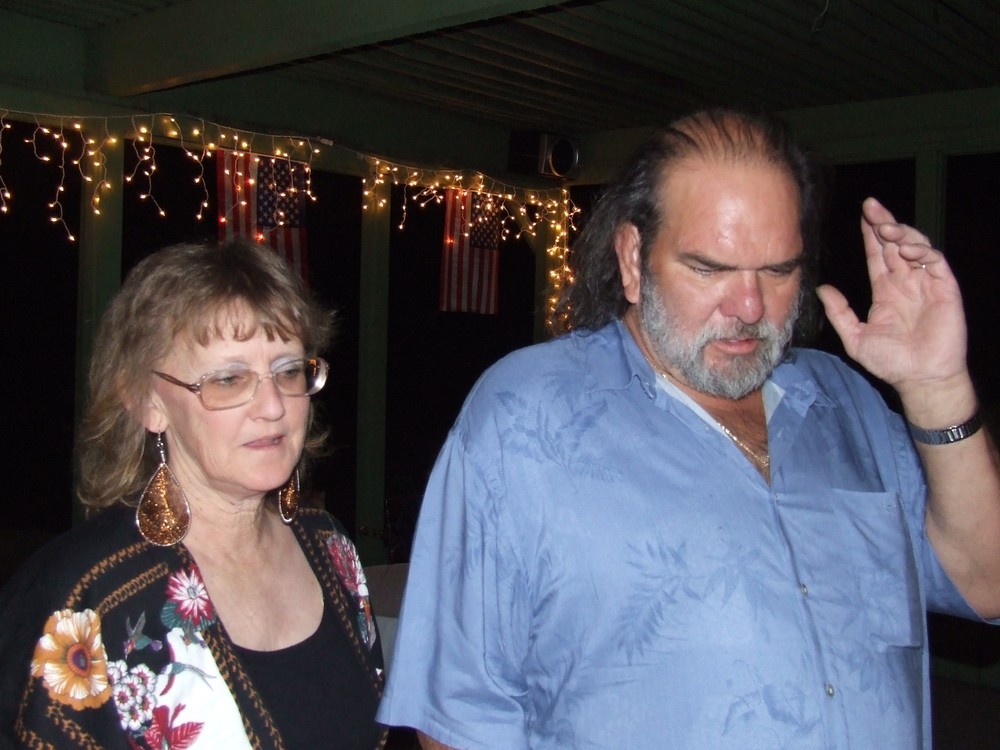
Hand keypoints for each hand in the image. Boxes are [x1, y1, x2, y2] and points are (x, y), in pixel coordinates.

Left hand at [815, 197, 966, 395]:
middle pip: (895, 244)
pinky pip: (936, 262)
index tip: (862, 214)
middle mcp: (906, 283)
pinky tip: (906, 251)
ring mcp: (927, 284)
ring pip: (916, 247)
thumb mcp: (855, 336)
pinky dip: (923, 251)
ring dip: (902, 234)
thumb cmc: (890, 362)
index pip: (877, 255)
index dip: (870, 234)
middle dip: (884, 223)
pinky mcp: (946, 289)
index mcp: (886, 291)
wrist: (919, 378)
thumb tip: (822, 289)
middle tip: (871, 206)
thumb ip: (839, 312)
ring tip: (886, 228)